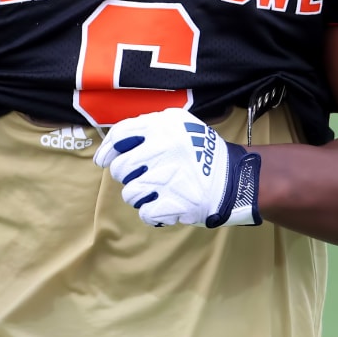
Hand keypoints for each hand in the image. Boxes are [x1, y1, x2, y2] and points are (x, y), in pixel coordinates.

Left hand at [94, 108, 261, 227]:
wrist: (235, 178)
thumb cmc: (201, 152)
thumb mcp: (180, 124)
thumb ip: (149, 127)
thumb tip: (114, 144)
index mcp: (163, 127)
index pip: (120, 135)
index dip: (107, 149)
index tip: (102, 160)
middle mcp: (163, 149)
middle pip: (121, 168)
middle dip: (127, 175)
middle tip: (142, 177)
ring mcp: (168, 177)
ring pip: (130, 193)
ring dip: (140, 195)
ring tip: (158, 191)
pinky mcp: (175, 203)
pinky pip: (145, 213)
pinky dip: (153, 212)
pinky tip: (165, 204)